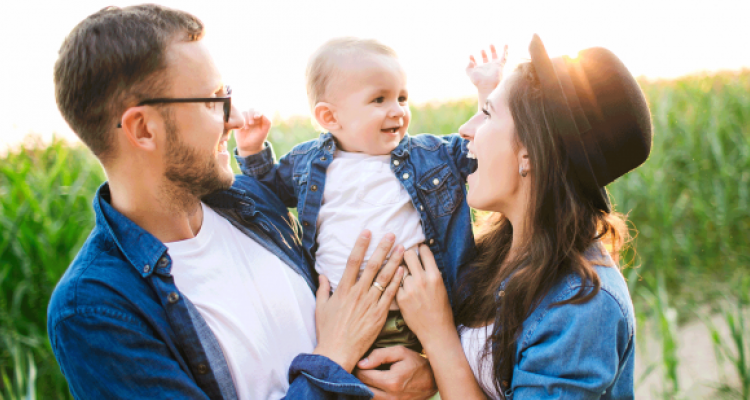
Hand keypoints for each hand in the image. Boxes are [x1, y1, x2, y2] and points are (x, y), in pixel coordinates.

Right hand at [235, 108, 271, 156]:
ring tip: (247, 128)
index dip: (257, 112)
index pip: (259, 110)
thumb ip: (267, 121)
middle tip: (251, 123)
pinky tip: (243, 128)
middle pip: (251, 109)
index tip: (256, 117)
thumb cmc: (258, 138)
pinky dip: (241, 121)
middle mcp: (252, 117)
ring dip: (246, 118)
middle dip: (251, 114)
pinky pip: (238, 117)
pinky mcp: (239, 122)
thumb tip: (262, 113)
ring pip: (244, 112)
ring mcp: (245, 119)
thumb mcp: (265, 131)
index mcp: (260, 118)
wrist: (249, 146)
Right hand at [313, 231, 405, 371]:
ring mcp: (370, 303)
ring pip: (384, 278)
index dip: (360, 245)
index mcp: (343, 289)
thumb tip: (323, 275)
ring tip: (403, 248)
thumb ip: (323, 289)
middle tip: (391, 235)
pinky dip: (397, 281)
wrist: (337, 352)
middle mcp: (358, 293)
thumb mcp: (321, 307)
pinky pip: (391, 295)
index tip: (367, 232)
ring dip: (394, 261)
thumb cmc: (328, 331)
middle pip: (372, 265)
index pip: (353, 261)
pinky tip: (403, 271)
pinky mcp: (380, 314)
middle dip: (382, 248)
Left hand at [355, 346, 436, 399]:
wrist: (432, 380)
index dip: (358, 368)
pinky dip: (372, 393)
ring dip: (364, 387)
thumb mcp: (400, 352)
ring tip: (367, 377)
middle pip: (363, 389)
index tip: (360, 362)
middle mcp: (390, 396)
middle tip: (360, 369)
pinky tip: (374, 385)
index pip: (363, 376)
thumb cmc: (416, 363)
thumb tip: (361, 363)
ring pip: (368, 397)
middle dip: (359, 379)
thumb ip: (379, 355)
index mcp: (391, 382)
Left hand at [396, 245, 454, 349]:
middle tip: (405, 257)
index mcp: (435, 275)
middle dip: (406, 254)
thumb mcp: (441, 287)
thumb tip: (422, 259)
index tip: (417, 248)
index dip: (420, 248)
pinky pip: (394, 283)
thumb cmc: (441, 309)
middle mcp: (422, 279)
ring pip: (399, 269)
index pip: (424, 251)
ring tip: (401, 273)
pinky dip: (395, 283)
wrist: (436, 330)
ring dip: (400, 270)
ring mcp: (410, 289)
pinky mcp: (400, 298)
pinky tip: (397, 285)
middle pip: (408, 255)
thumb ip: (431, 272)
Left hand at [465, 44, 507, 95]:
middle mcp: (487, 68)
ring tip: (490, 44)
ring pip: (494, 56)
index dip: (472, 59)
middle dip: (483, 54)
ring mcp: (494, 66)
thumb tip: (470, 61)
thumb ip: (467, 67)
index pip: (476, 63)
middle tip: (482, 49)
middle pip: (485, 59)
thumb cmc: (479, 81)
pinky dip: (505, 51)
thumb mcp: (470, 73)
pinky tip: (505, 44)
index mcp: (479, 70)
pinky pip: (504, 57)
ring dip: (493, 50)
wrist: (488, 85)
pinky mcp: (500, 65)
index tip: (470, 55)